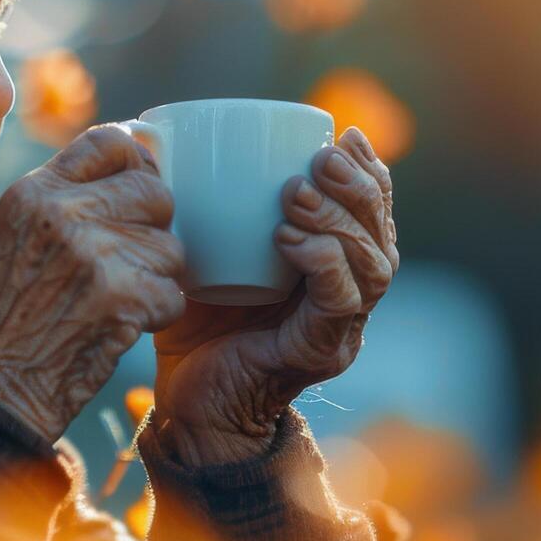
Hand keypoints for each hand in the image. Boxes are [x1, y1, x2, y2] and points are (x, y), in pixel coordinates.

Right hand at [0, 126, 185, 440]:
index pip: (108, 141)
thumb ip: (62, 201)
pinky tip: (119, 327)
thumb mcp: (16, 237)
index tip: (142, 184)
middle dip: (155, 229)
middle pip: (153, 192)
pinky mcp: (118, 296)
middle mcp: (59, 213)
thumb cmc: (9, 318)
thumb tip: (133, 162)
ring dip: (156, 279)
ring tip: (113, 302)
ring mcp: (90, 253)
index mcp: (33, 193)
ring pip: (170, 247)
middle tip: (130, 263)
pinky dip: (157, 315)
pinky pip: (173, 293)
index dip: (138, 161)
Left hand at [150, 127, 396, 466]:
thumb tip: (159, 138)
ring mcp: (340, 328)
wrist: (186, 405)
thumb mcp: (205, 252)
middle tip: (320, 158)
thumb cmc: (194, 323)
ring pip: (372, 265)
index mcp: (333, 267)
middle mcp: (348, 297)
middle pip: (381, 233)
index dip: (369, 171)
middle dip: (358, 187)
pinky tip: (291, 240)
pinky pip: (339, 303)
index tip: (343, 135)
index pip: (372, 213)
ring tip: (298, 193)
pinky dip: (322, 264)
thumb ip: (207, 205)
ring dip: (340, 220)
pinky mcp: (318, 353)